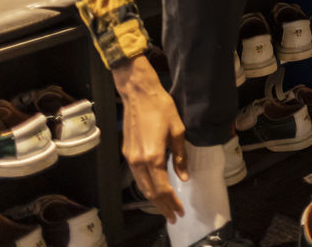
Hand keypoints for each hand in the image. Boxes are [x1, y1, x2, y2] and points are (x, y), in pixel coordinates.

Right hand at [112, 55, 186, 220]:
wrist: (138, 94)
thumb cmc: (161, 108)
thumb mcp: (178, 131)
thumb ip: (180, 156)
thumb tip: (183, 176)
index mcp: (153, 157)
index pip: (163, 188)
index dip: (172, 202)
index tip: (180, 211)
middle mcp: (139, 161)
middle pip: (150, 192)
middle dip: (163, 206)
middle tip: (174, 216)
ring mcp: (130, 158)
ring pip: (142, 186)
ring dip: (154, 199)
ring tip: (166, 207)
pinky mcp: (127, 153)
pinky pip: (138, 177)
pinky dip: (147, 187)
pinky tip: (156, 189)